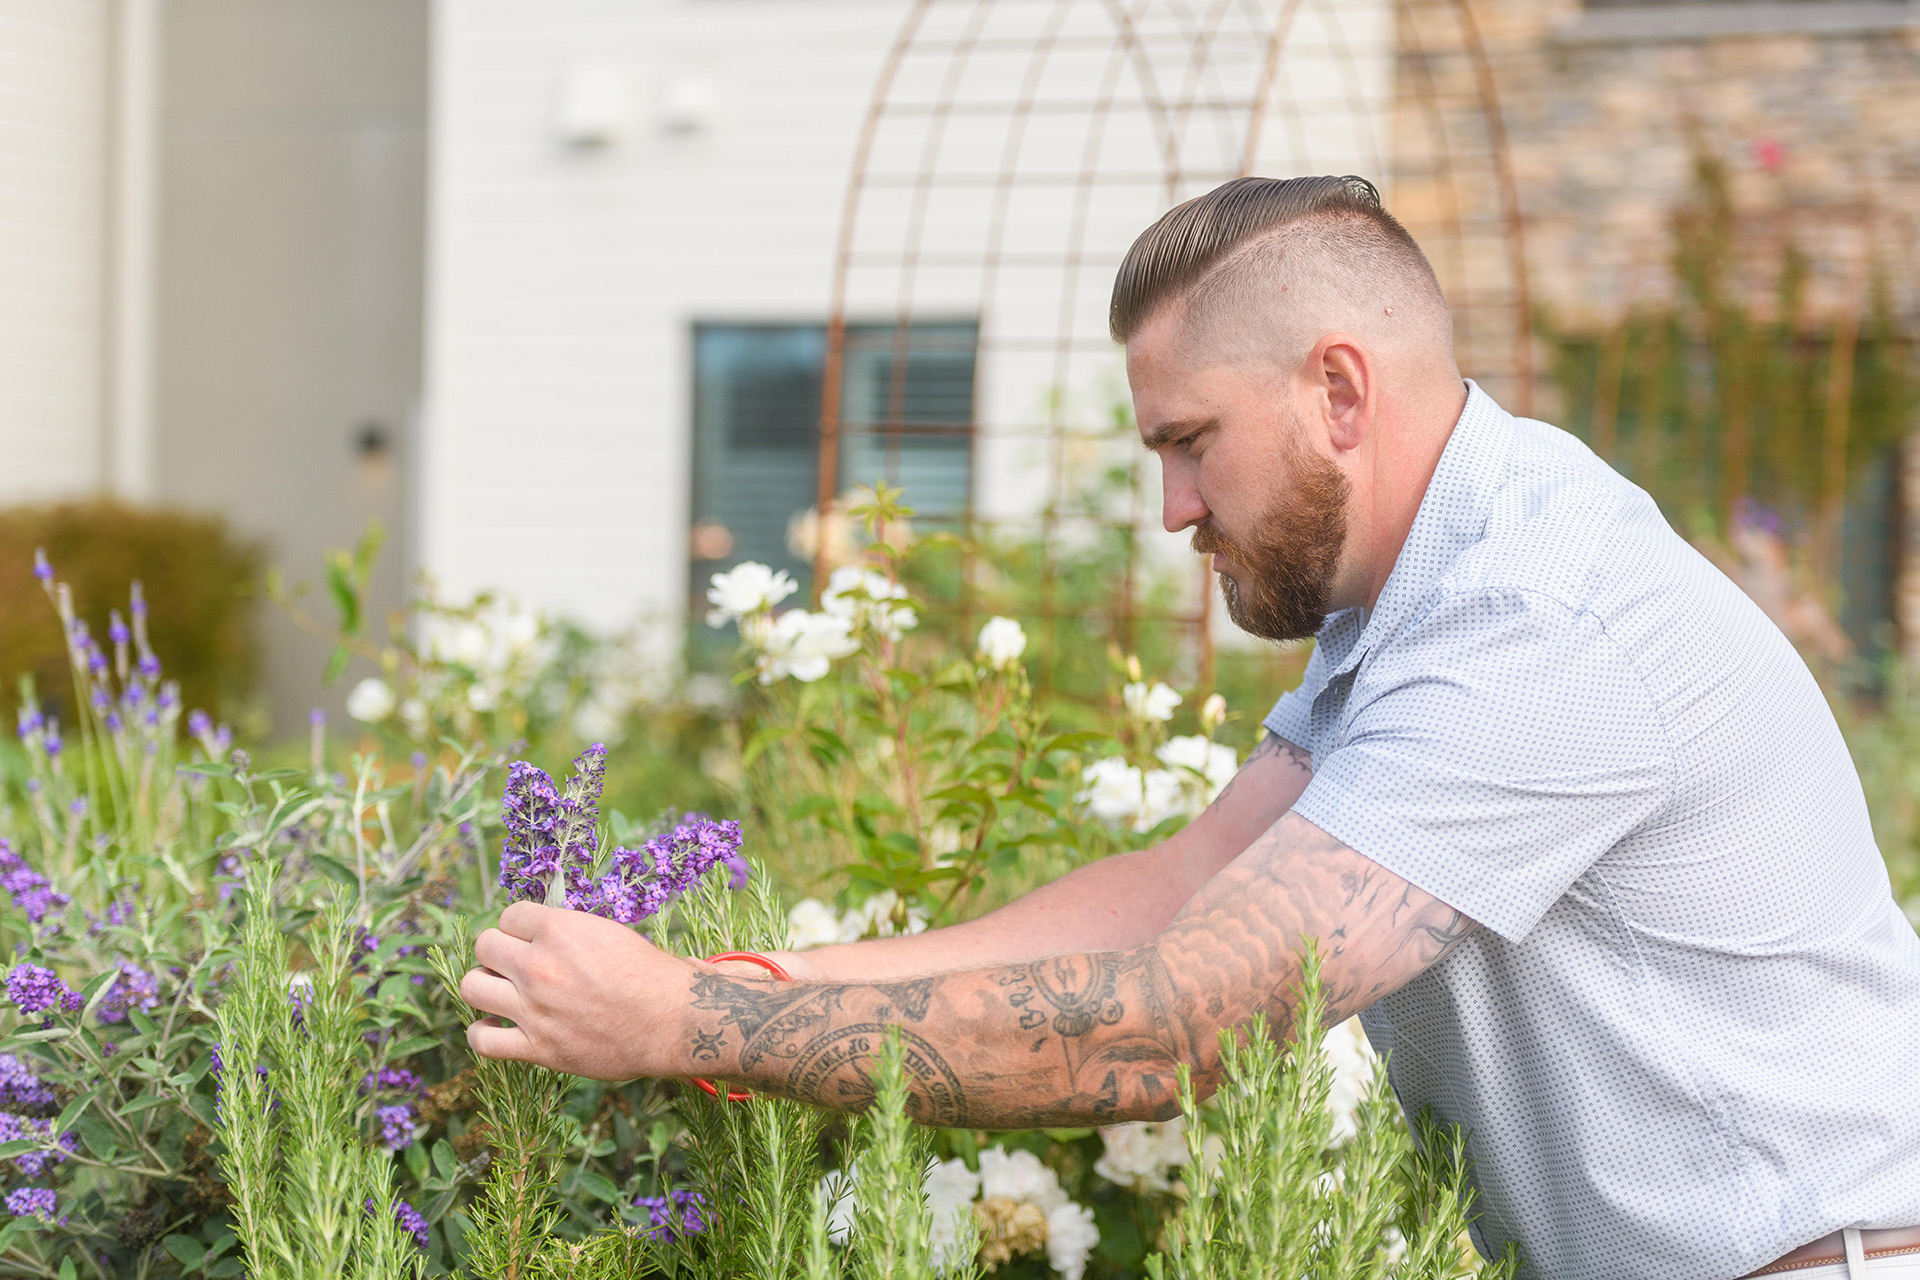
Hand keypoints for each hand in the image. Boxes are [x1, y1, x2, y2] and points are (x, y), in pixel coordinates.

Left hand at [461, 901, 702, 1079]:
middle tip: (516, 966)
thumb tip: (542, 930)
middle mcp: (539, 966)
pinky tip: (497, 1027)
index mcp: (558, 930)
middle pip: (484, 946)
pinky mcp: (537, 1047)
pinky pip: (482, 1039)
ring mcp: (533, 1008)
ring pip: (471, 986)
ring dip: (484, 986)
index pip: (508, 916)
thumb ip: (569, 931)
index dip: (519, 928)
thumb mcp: (609, 933)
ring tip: (503, 993)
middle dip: (498, 953)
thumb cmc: (649, 975)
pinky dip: (483, 1033)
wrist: (673, 1020)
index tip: (530, 940)